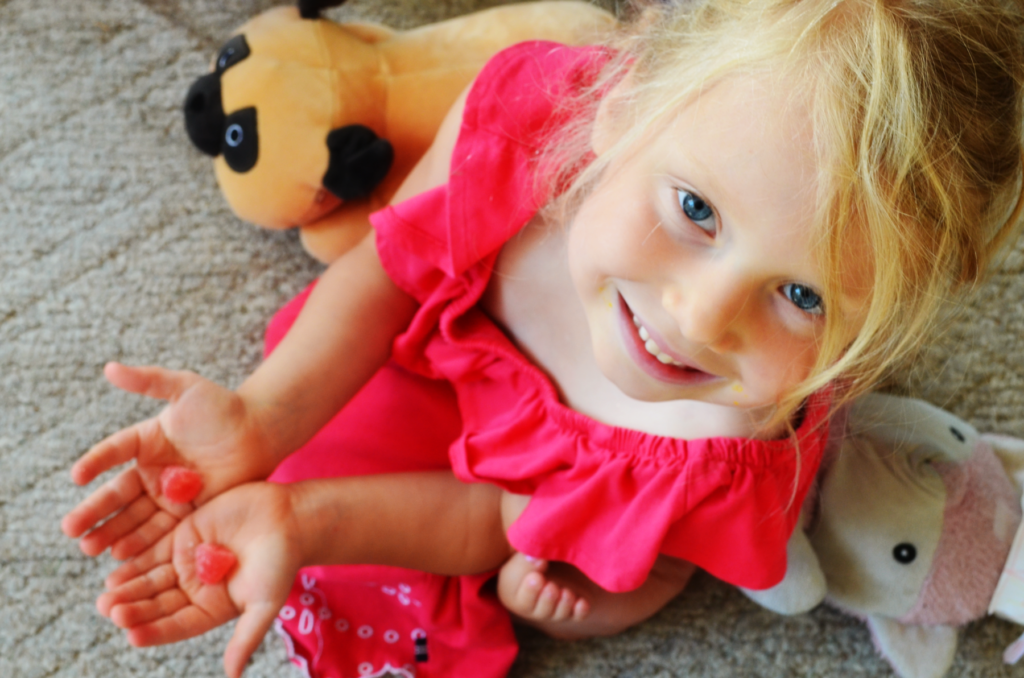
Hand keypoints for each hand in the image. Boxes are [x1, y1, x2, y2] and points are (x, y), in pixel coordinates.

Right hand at [62, 363, 278, 559]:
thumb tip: (109, 368)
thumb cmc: (223, 406)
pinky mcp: (188, 513)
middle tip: (71, 530)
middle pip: (117, 494)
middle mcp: (152, 471)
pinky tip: (123, 558)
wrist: (260, 432)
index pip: (112, 453)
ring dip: (112, 534)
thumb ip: (149, 380)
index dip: (95, 463)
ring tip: (89, 549)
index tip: (77, 476)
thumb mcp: (185, 388)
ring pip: (135, 517)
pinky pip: (162, 531)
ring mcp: (169, 494)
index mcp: (145, 441)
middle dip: (94, 513)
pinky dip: (143, 545)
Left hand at [98, 482, 300, 677]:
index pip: (176, 625)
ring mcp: (187, 561)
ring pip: (150, 578)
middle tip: (110, 610)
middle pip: (157, 603)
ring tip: (107, 594)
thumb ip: (246, 636)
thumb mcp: (264, 602)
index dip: (154, 630)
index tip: (132, 635)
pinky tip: (116, 565)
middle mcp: (195, 588)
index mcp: (212, 608)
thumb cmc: (282, 562)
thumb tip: (233, 676)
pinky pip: (154, 548)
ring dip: (128, 587)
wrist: (291, 517)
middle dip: (133, 607)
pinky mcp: (184, 534)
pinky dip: (136, 558)